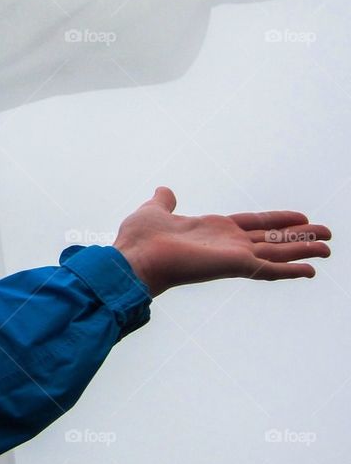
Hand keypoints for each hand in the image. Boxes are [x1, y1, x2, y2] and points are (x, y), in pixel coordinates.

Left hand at [113, 187, 331, 296]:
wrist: (133, 257)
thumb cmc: (139, 239)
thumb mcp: (155, 210)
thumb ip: (164, 202)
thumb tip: (164, 191)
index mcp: (214, 230)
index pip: (253, 224)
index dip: (277, 220)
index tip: (300, 217)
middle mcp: (227, 245)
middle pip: (273, 239)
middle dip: (300, 236)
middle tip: (327, 234)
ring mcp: (233, 257)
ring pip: (277, 254)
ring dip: (304, 251)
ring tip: (329, 248)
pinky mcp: (235, 266)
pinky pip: (269, 270)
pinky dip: (290, 271)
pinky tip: (311, 271)